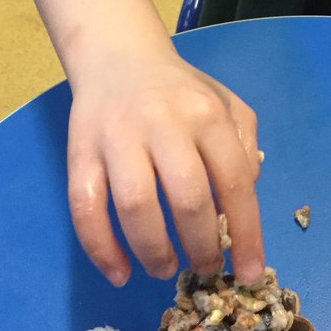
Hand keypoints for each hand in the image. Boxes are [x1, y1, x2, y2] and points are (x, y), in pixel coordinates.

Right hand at [66, 47, 263, 286]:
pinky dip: (101, 249)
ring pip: (135, 207)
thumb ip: (244, 146)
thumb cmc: (180, 91)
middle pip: (187, 198)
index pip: (235, 181)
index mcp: (207, 114)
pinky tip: (120, 272)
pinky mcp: (80, 152)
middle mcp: (164, 123)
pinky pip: (85, 208)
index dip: (246, 233)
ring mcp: (118, 138)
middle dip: (201, 247)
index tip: (250, 272)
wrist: (118, 57)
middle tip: (205, 268)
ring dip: (154, 251)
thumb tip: (246, 196)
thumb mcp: (226, 104)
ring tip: (166, 268)